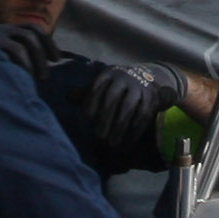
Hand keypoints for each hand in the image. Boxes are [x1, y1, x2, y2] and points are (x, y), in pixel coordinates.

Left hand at [70, 60, 188, 160]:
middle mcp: (124, 78)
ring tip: (112, 144)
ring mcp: (139, 88)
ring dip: (119, 127)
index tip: (87, 117)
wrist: (146, 78)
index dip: (91, 102)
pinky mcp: (151, 98)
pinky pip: (143, 115)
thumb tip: (67, 97)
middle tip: (98, 137)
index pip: (97, 87)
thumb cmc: (115, 86)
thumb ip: (85, 93)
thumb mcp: (101, 85)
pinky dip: (135, 130)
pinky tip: (127, 142)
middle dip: (105, 119)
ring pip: (128, 108)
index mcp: (109, 73)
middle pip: (113, 99)